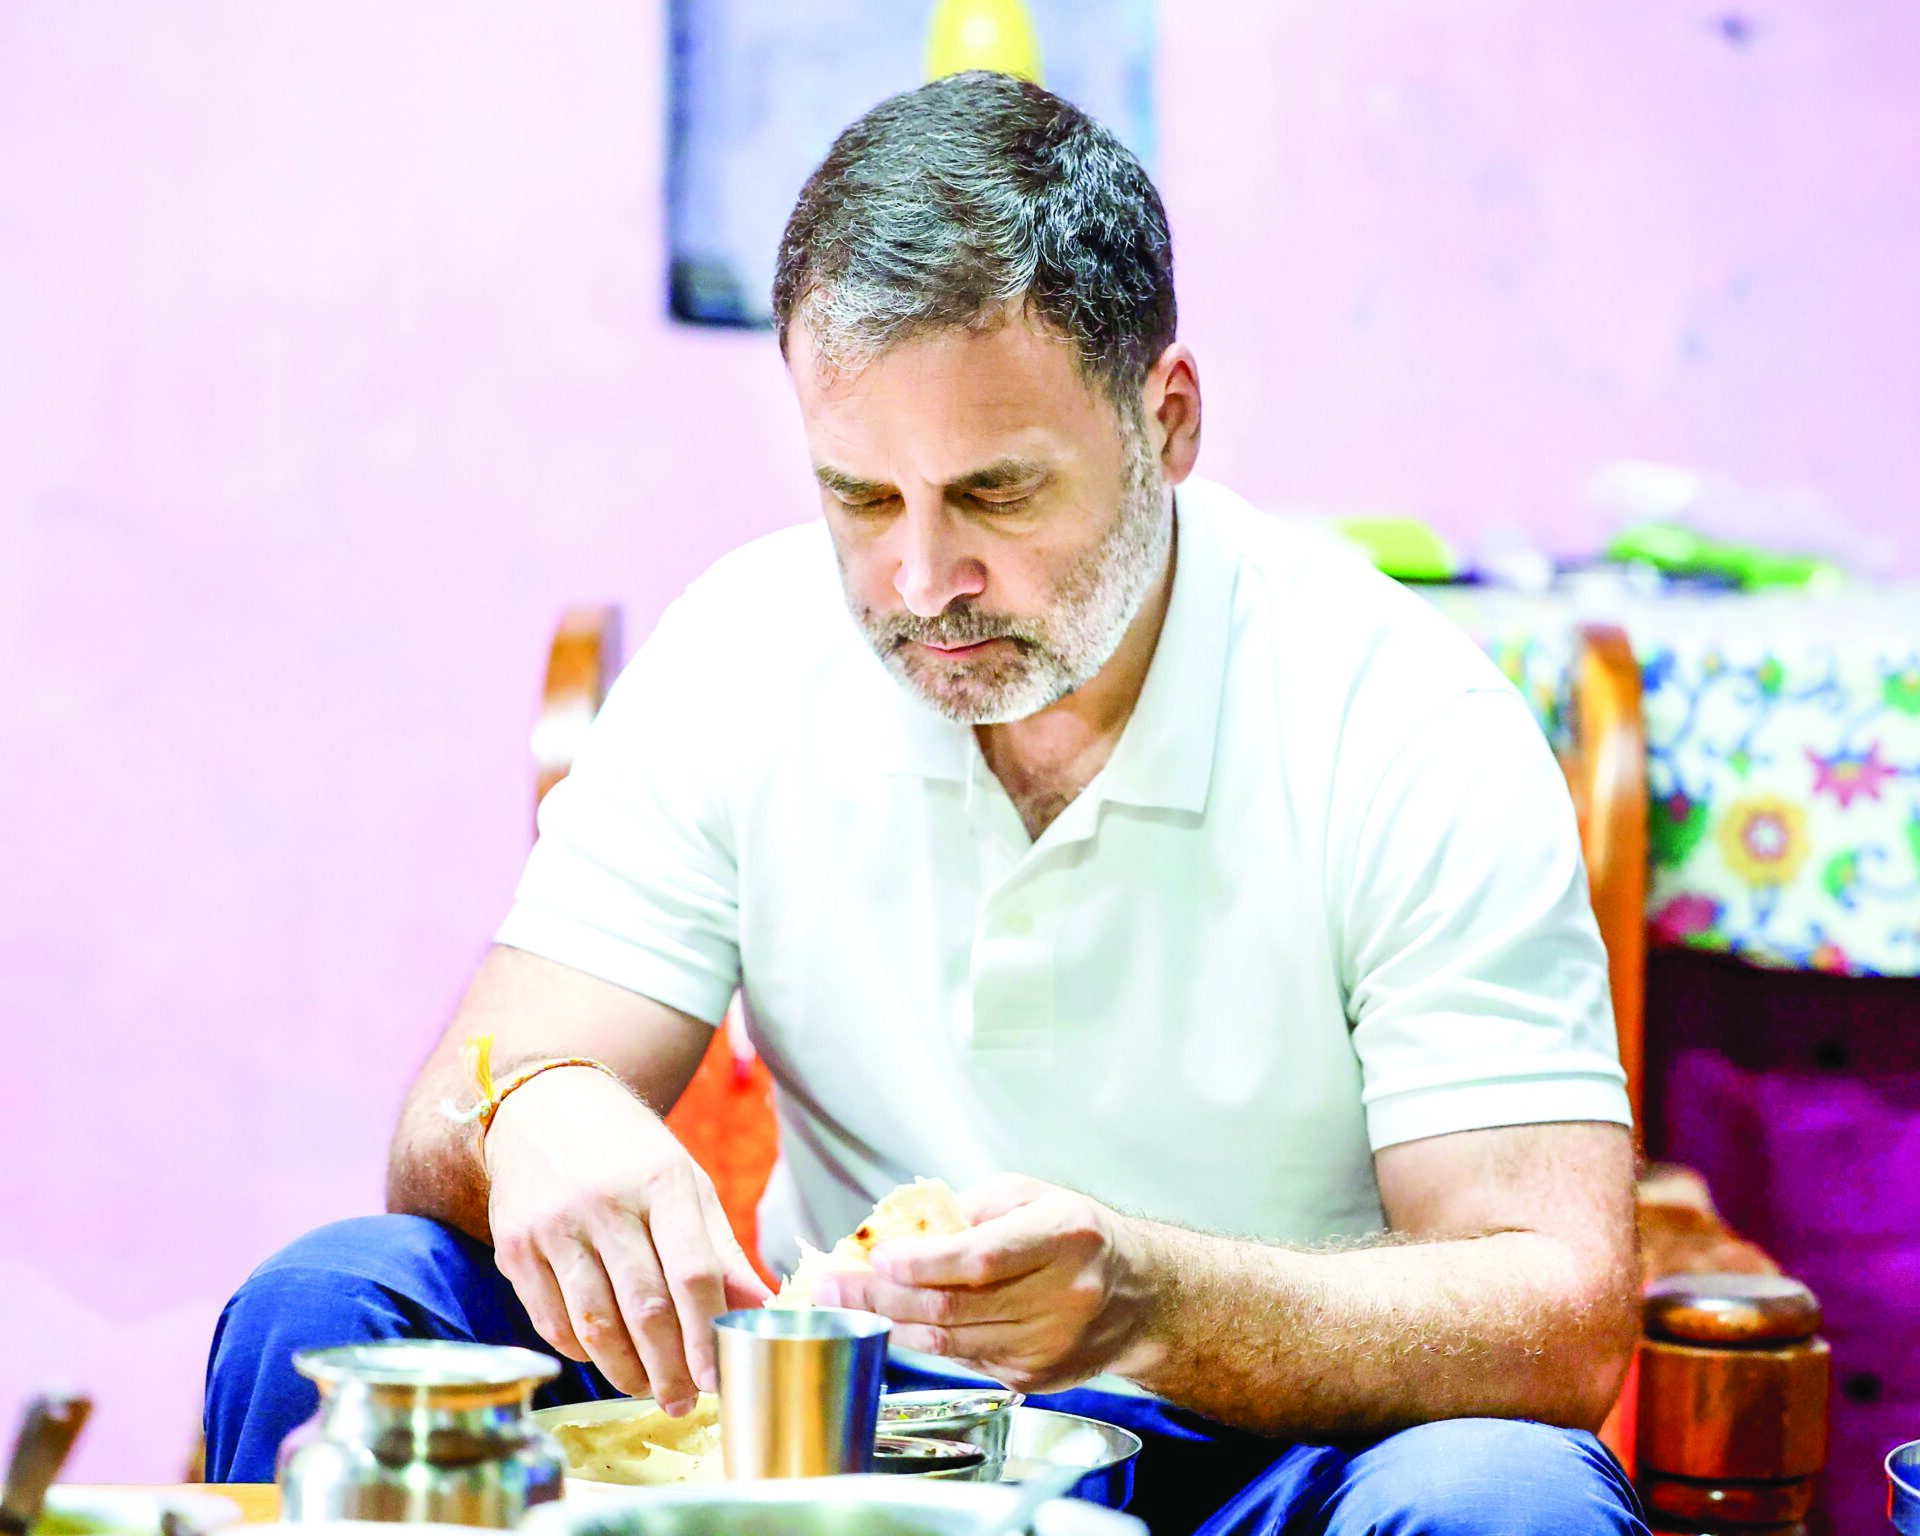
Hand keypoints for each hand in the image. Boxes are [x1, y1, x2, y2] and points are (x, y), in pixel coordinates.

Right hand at [483, 1065, 770, 1410]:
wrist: (545, 1105)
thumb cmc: (629, 1152)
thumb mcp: (686, 1182)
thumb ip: (722, 1249)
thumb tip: (759, 1310)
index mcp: (662, 1182)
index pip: (693, 1272)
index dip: (707, 1334)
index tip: (719, 1376)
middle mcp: (606, 1203)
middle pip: (645, 1307)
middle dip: (669, 1367)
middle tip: (684, 1400)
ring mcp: (555, 1226)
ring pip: (595, 1324)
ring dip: (625, 1371)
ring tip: (648, 1388)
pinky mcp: (515, 1246)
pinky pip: (551, 1320)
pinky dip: (581, 1351)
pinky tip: (602, 1357)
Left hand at [813, 1174, 1156, 1393]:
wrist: (1139, 1294)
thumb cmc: (1075, 1234)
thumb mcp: (1030, 1196)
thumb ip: (966, 1209)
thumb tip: (893, 1231)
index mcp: (1065, 1236)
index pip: (983, 1258)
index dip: (924, 1263)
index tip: (874, 1258)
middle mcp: (1063, 1295)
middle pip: (955, 1307)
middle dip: (882, 1297)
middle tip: (831, 1285)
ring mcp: (1049, 1345)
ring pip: (950, 1341)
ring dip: (891, 1321)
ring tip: (846, 1302)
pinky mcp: (1035, 1379)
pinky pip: (964, 1358)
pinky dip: (924, 1339)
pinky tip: (897, 1318)